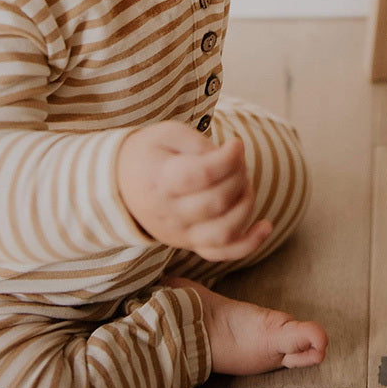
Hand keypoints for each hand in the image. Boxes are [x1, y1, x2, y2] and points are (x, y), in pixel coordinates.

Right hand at [116, 121, 272, 260]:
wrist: (120, 185)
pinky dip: (249, 244)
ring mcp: (181, 234)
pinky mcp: (191, 244)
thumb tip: (227, 158)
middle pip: (217, 202)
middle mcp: (170, 214)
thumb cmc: (149, 153)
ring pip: (224, 231)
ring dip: (246, 203)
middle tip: (237, 160)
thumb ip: (197, 143)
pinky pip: (223, 254)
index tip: (236, 143)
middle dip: (239, 175)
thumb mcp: (167, 133)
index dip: (228, 158)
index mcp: (161, 181)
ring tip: (243, 182)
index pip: (202, 176)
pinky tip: (266, 226)